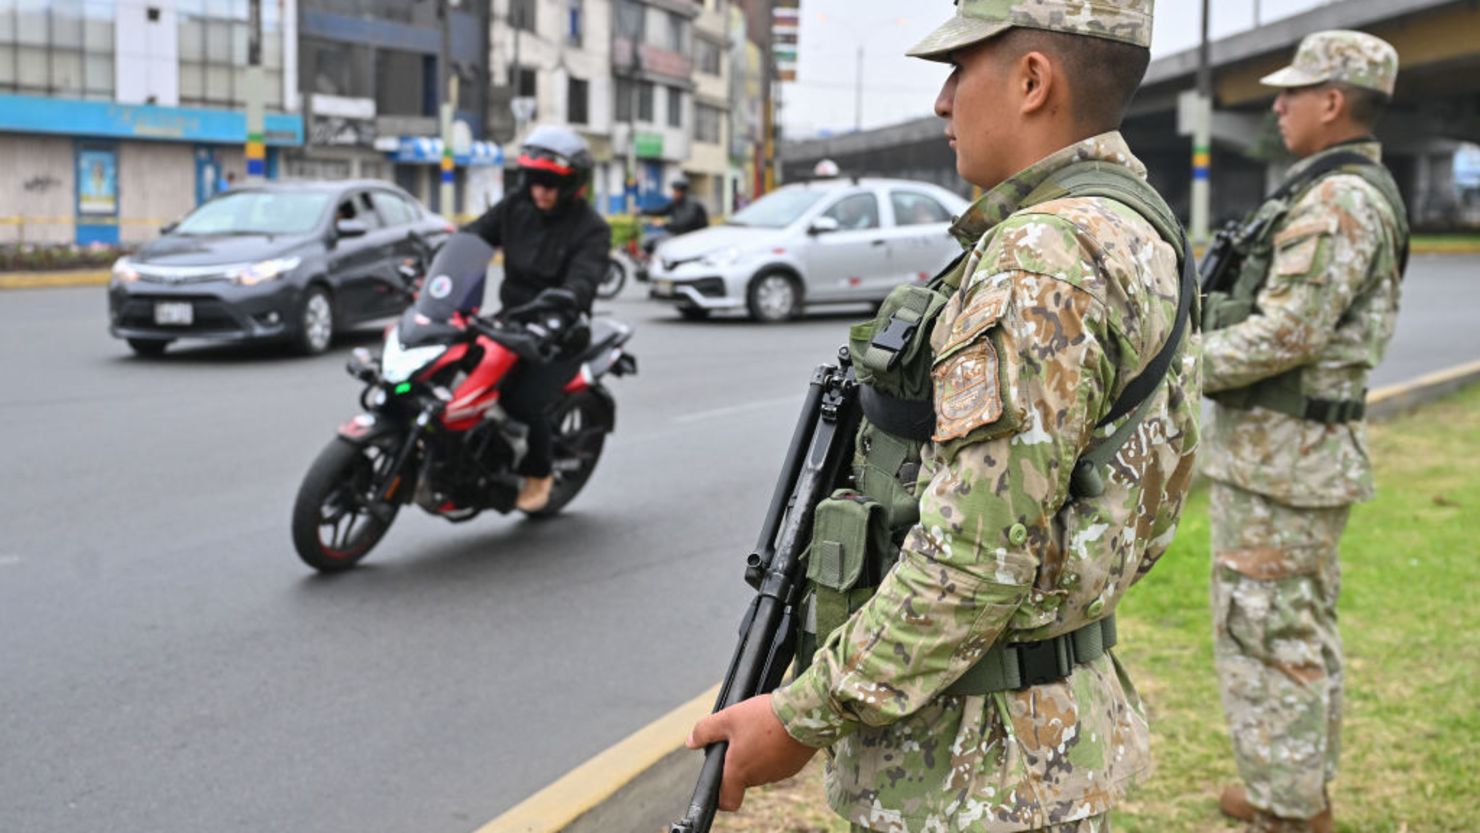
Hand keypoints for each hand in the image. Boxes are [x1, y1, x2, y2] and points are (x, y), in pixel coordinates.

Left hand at [685, 694, 818, 811]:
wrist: (803, 714)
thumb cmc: (763, 717)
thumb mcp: (728, 718)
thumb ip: (705, 731)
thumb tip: (690, 742)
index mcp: (739, 771)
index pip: (727, 801)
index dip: (720, 796)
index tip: (719, 780)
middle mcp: (759, 778)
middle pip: (744, 778)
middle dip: (740, 761)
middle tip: (742, 736)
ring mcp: (779, 774)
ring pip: (762, 769)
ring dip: (759, 755)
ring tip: (761, 730)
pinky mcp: (794, 766)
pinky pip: (779, 763)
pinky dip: (775, 752)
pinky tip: (776, 733)